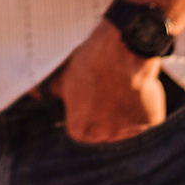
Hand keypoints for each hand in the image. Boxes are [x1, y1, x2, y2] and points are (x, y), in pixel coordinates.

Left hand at [48, 20, 167, 143]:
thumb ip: (51, 90)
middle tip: (106, 90)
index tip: (89, 95)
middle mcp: (104, 136)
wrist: (123, 49)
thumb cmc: (91, 62)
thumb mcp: (64, 75)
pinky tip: (137, 88)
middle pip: (102, 128)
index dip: (83, 108)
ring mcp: (129, 131)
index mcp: (80, 130)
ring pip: (125, 124)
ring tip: (122, 86)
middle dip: (103, 112)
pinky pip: (146, 118)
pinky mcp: (150, 122)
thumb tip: (34, 92)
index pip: (79, 125)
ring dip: (123, 111)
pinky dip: (143, 106)